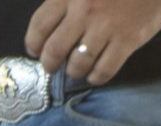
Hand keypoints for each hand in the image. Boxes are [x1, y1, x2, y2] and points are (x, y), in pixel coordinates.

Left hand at [27, 0, 160, 84]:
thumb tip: (51, 22)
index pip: (39, 26)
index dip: (33, 43)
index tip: (35, 50)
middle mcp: (83, 12)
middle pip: (54, 50)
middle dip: (49, 64)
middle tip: (52, 67)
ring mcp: (105, 28)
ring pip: (77, 64)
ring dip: (74, 72)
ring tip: (76, 70)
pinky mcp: (128, 40)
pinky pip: (104, 70)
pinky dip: (96, 77)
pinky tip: (95, 75)